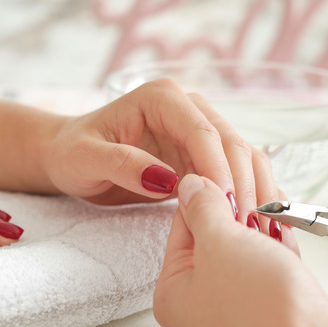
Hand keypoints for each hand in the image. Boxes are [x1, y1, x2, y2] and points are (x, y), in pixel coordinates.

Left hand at [44, 79, 296, 247]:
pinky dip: (248, 195)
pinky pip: (234, 174)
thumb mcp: (85, 159)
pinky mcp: (203, 157)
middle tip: (245, 224)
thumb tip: (168, 180)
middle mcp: (188, 108)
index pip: (202, 131)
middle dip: (241, 183)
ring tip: (254, 228)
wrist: (69, 157)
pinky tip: (258, 222)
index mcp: (162, 98)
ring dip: (251, 191)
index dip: (218, 168)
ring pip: (242, 159)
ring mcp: (199, 132)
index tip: (225, 205)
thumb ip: (123, 164)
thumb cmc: (73, 152)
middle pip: (231, 143)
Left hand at [153, 174, 327, 326]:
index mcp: (173, 291)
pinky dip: (277, 250)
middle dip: (239, 213)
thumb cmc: (265, 311)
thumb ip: (204, 207)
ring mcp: (234, 308)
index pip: (182, 224)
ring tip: (275, 218)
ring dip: (261, 229)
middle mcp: (200, 304)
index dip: (206, 194)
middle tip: (255, 200)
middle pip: (214, 236)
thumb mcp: (223, 242)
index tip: (225, 174)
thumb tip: (192, 185)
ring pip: (244, 250)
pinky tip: (287, 238)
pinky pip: (267, 268)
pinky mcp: (266, 310)